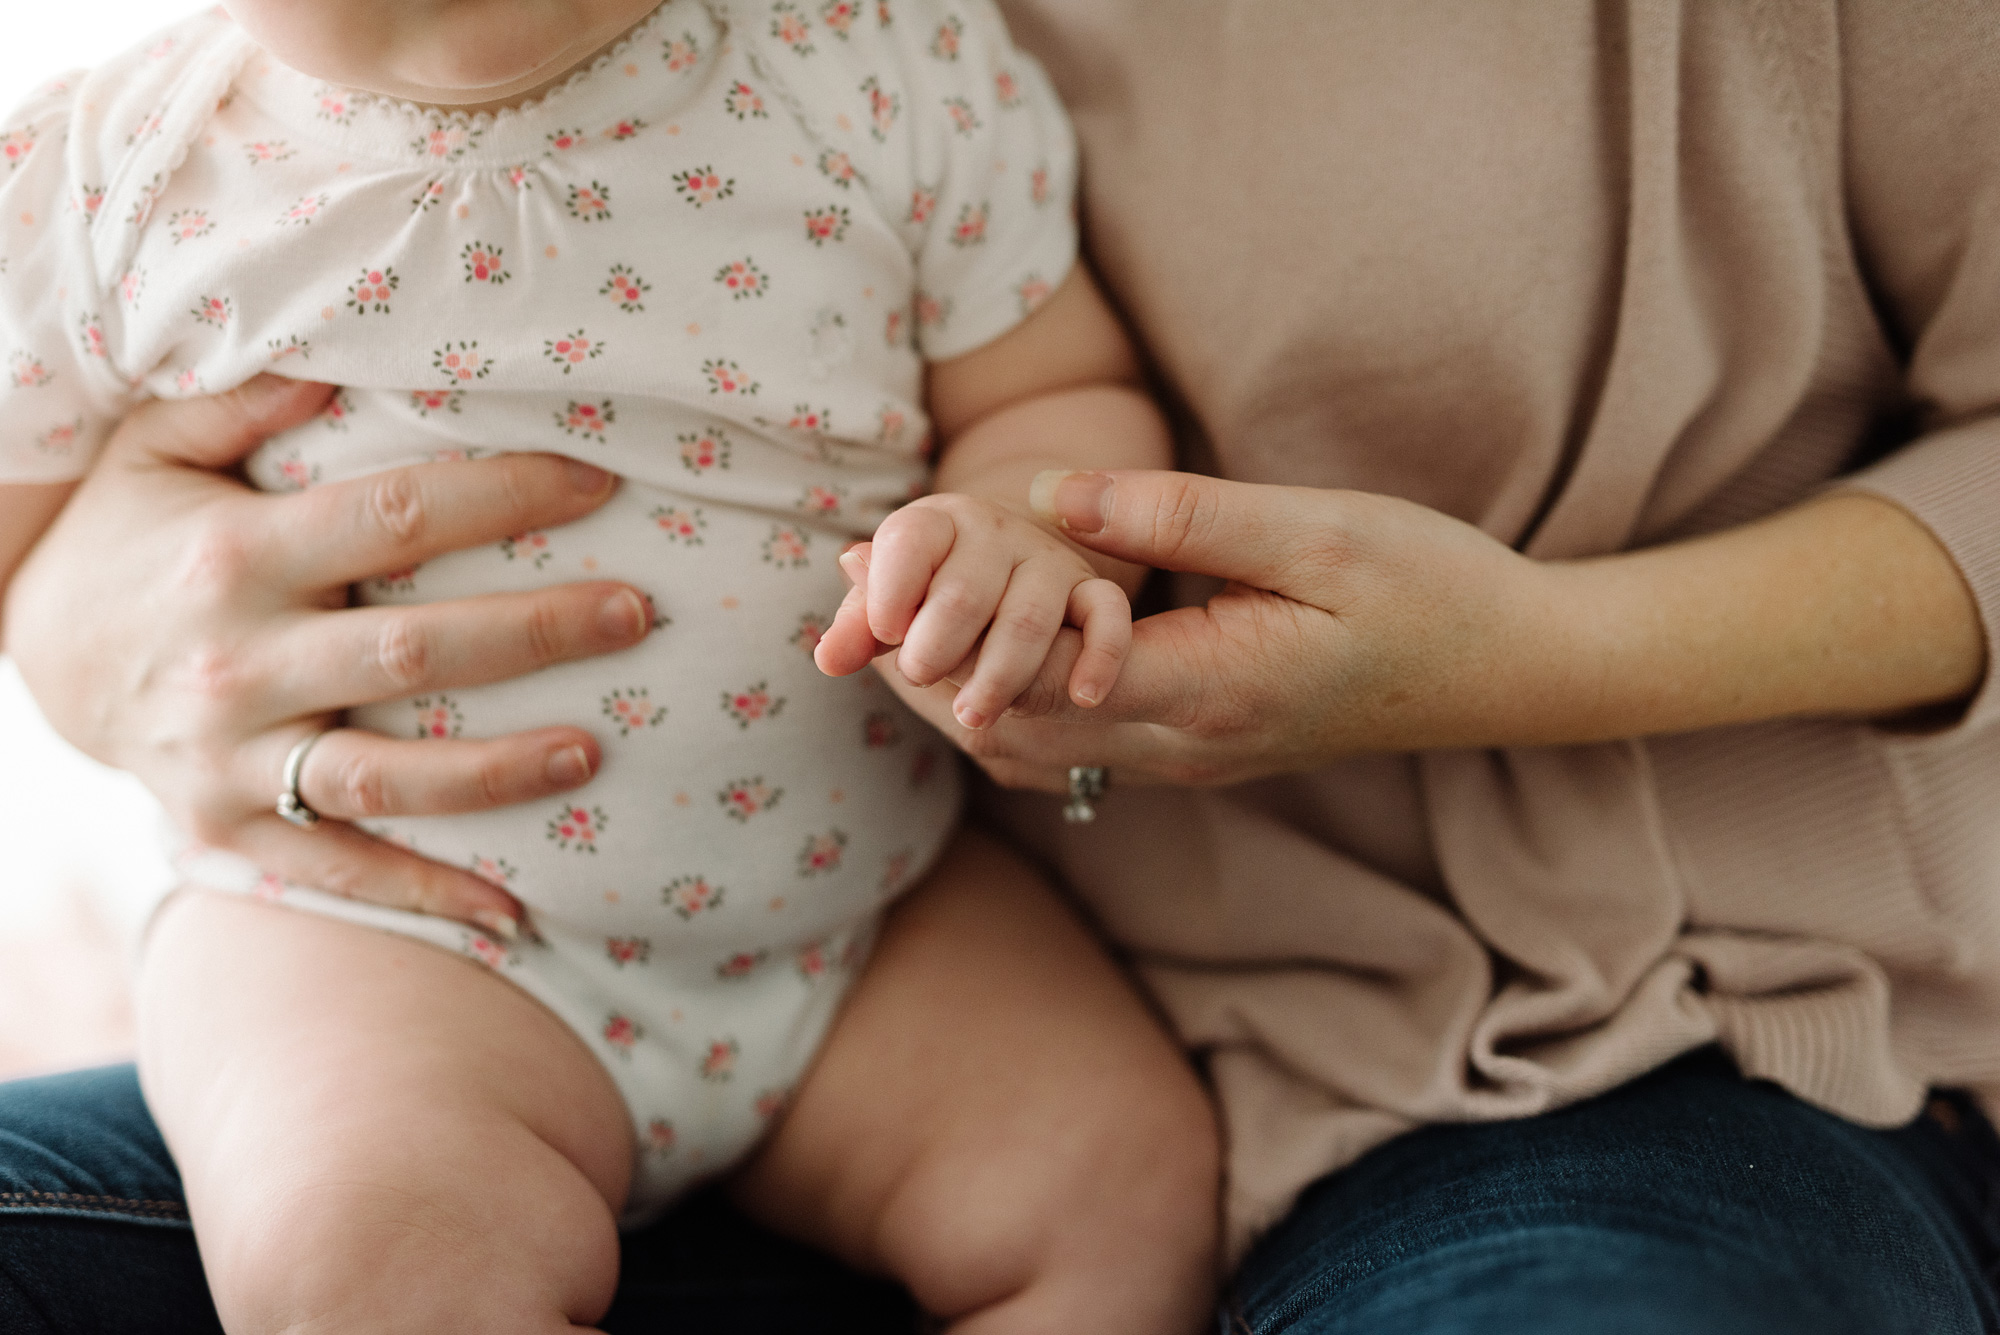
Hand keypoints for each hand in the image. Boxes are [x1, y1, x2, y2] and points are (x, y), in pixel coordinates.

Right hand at [0, 377, 651, 932]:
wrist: (35, 657)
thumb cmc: (132, 534)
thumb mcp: (156, 449)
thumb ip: (243, 400)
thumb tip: (338, 359)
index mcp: (235, 554)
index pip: (393, 516)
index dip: (502, 496)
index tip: (598, 481)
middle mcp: (237, 660)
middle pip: (413, 649)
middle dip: (537, 632)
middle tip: (639, 612)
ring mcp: (231, 756)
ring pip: (385, 774)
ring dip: (497, 771)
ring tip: (595, 749)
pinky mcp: (226, 827)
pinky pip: (337, 867)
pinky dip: (422, 893)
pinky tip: (511, 912)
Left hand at [812, 493, 1130, 729]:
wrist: (1012, 566)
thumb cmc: (934, 593)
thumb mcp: (892, 603)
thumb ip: (860, 627)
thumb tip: (828, 656)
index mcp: (937, 524)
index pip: (911, 541)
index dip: (892, 588)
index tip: (885, 631)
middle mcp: (996, 534)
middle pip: (965, 591)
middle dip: (938, 644)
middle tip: (920, 675)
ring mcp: (1049, 562)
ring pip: (1028, 618)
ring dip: (998, 674)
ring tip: (972, 713)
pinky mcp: (1092, 591)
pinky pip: (1107, 615)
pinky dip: (1099, 657)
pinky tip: (1082, 698)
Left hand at [870, 470, 1556, 792]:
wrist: (1505, 670)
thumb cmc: (1429, 589)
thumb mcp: (1315, 530)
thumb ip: (1183, 515)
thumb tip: (1054, 494)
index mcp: (1207, 690)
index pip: (1028, 677)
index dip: (936, 631)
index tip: (863, 575)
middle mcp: (1183, 746)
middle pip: (1005, 730)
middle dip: (918, 669)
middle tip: (842, 596)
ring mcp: (1188, 759)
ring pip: (1030, 751)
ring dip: (953, 689)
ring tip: (882, 616)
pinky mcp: (1198, 747)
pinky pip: (1071, 745)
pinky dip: (1006, 699)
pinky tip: (978, 646)